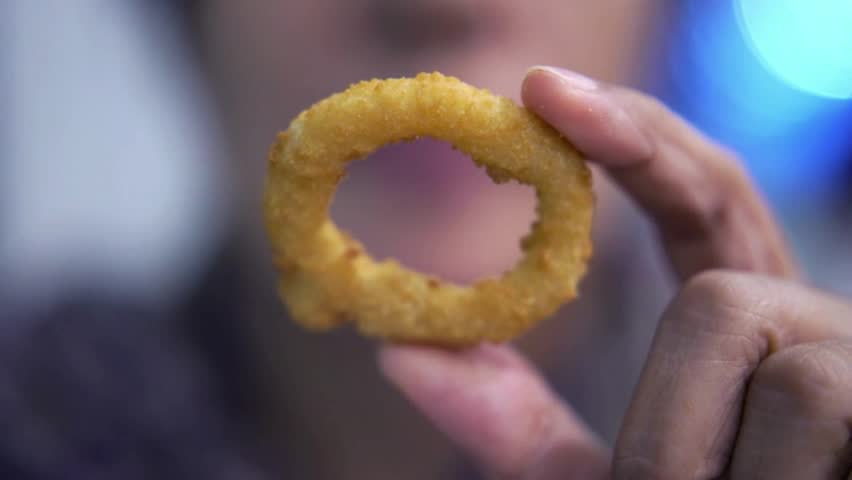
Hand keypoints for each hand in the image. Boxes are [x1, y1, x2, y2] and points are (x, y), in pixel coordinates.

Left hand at [379, 66, 851, 478]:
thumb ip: (514, 426)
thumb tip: (397, 350)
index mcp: (741, 326)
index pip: (698, 195)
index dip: (631, 137)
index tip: (538, 92)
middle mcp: (812, 325)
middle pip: (722, 280)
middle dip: (667, 408)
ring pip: (761, 346)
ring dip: (698, 463)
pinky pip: (818, 395)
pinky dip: (754, 476)